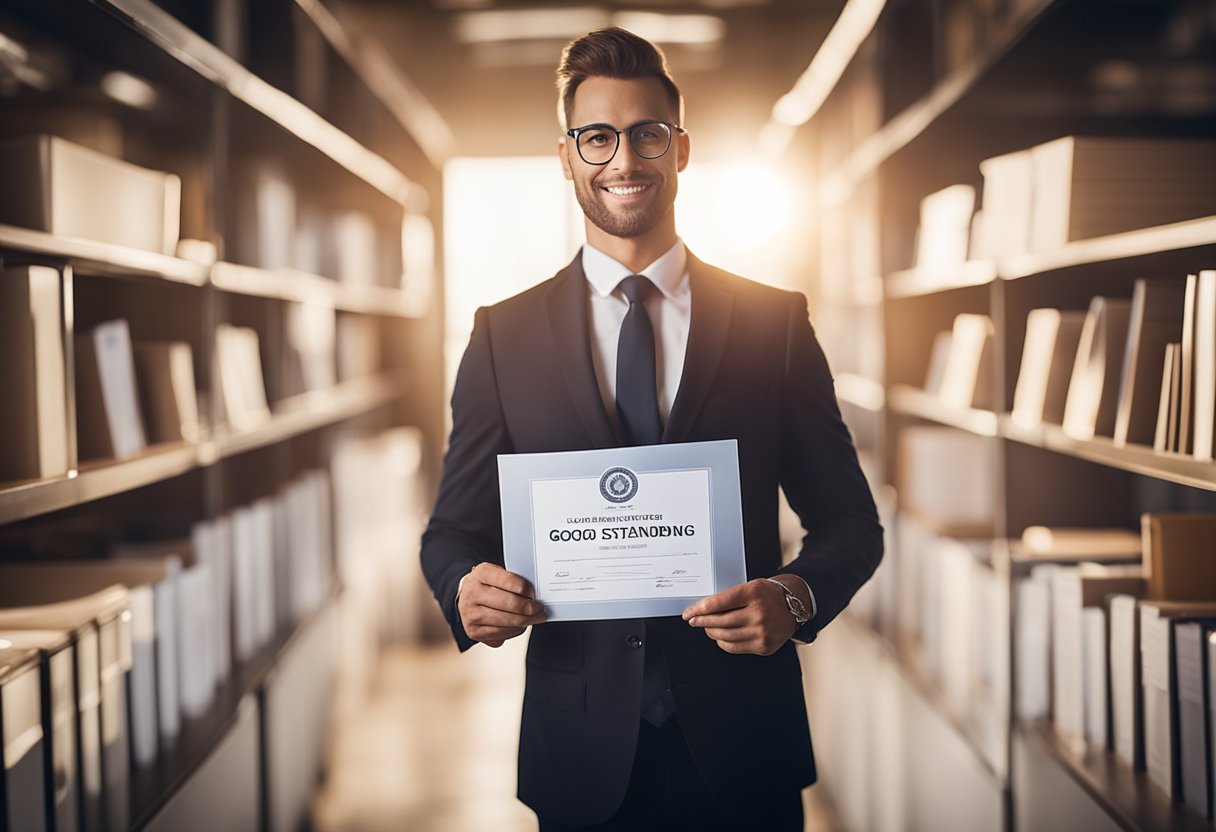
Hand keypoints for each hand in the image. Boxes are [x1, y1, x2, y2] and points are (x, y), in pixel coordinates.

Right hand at [458, 562, 546, 647]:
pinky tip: (519, 625)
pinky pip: (503, 635)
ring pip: (509, 622)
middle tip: (540, 609)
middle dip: (530, 608)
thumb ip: (514, 581)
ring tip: (534, 618)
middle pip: (511, 604)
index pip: (510, 582)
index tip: (534, 594)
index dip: (526, 589)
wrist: (465, 597)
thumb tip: (535, 596)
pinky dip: (515, 631)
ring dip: (527, 621)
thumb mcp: (496, 573)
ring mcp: (471, 615)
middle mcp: (472, 594)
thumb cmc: (486, 584)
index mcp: (481, 574)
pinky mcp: (474, 632)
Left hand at [682, 579, 798, 655]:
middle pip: (719, 621)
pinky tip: (720, 637)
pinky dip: (723, 642)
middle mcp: (758, 613)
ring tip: (707, 628)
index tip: (689, 613)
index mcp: (752, 593)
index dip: (698, 609)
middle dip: (701, 622)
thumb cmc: (768, 595)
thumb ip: (730, 596)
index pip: (718, 603)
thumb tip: (703, 609)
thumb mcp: (750, 586)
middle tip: (694, 621)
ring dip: (711, 632)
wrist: (793, 607)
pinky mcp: (763, 646)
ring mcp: (761, 632)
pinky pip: (734, 647)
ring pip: (724, 636)